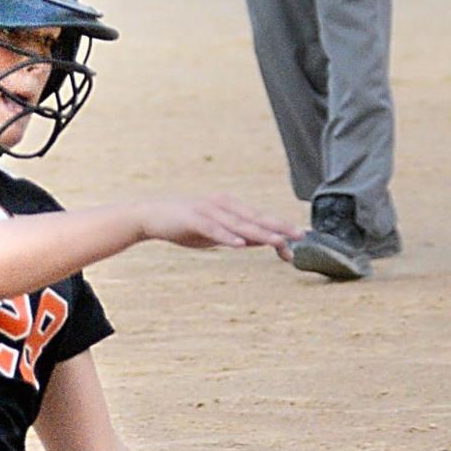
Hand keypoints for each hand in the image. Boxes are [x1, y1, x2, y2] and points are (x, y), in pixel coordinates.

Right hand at [141, 193, 300, 260]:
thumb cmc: (185, 225)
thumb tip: (262, 241)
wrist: (151, 215)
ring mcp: (208, 210)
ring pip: (239, 224)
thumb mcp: (216, 233)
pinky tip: (240, 245)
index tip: (297, 242)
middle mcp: (223, 205)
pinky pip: (214, 229)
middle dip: (278, 227)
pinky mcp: (193, 219)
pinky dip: (227, 236)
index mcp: (230, 207)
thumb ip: (237, 235)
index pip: (260, 220)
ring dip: (259, 233)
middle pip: (255, 219)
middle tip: (299, 235)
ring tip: (278, 241)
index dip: (279, 230)